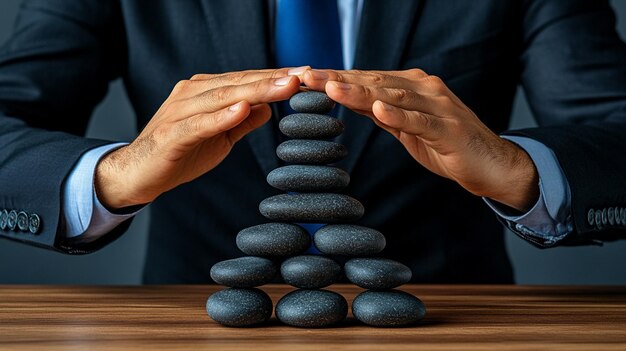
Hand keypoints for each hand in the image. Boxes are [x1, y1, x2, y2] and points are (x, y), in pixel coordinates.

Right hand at [95, 68, 301, 209]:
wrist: (138, 174)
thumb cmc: (180, 153)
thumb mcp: (219, 138)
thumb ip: (241, 122)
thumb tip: (268, 107)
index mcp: (204, 92)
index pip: (245, 80)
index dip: (275, 77)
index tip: (305, 74)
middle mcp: (192, 94)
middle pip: (237, 83)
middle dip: (272, 79)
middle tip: (303, 75)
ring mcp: (179, 111)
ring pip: (222, 97)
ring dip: (255, 90)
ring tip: (283, 86)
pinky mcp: (171, 133)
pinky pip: (199, 123)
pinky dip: (221, 116)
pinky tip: (242, 109)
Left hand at [301, 68, 538, 211]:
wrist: (492, 164)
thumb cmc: (448, 146)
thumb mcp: (407, 129)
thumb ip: (383, 114)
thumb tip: (352, 101)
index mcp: (412, 88)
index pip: (368, 80)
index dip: (337, 78)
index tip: (306, 77)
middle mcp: (425, 90)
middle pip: (375, 82)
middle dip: (339, 79)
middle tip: (307, 77)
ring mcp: (439, 107)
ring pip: (394, 96)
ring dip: (361, 91)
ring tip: (332, 87)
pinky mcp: (449, 128)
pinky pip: (421, 121)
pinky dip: (399, 115)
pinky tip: (378, 109)